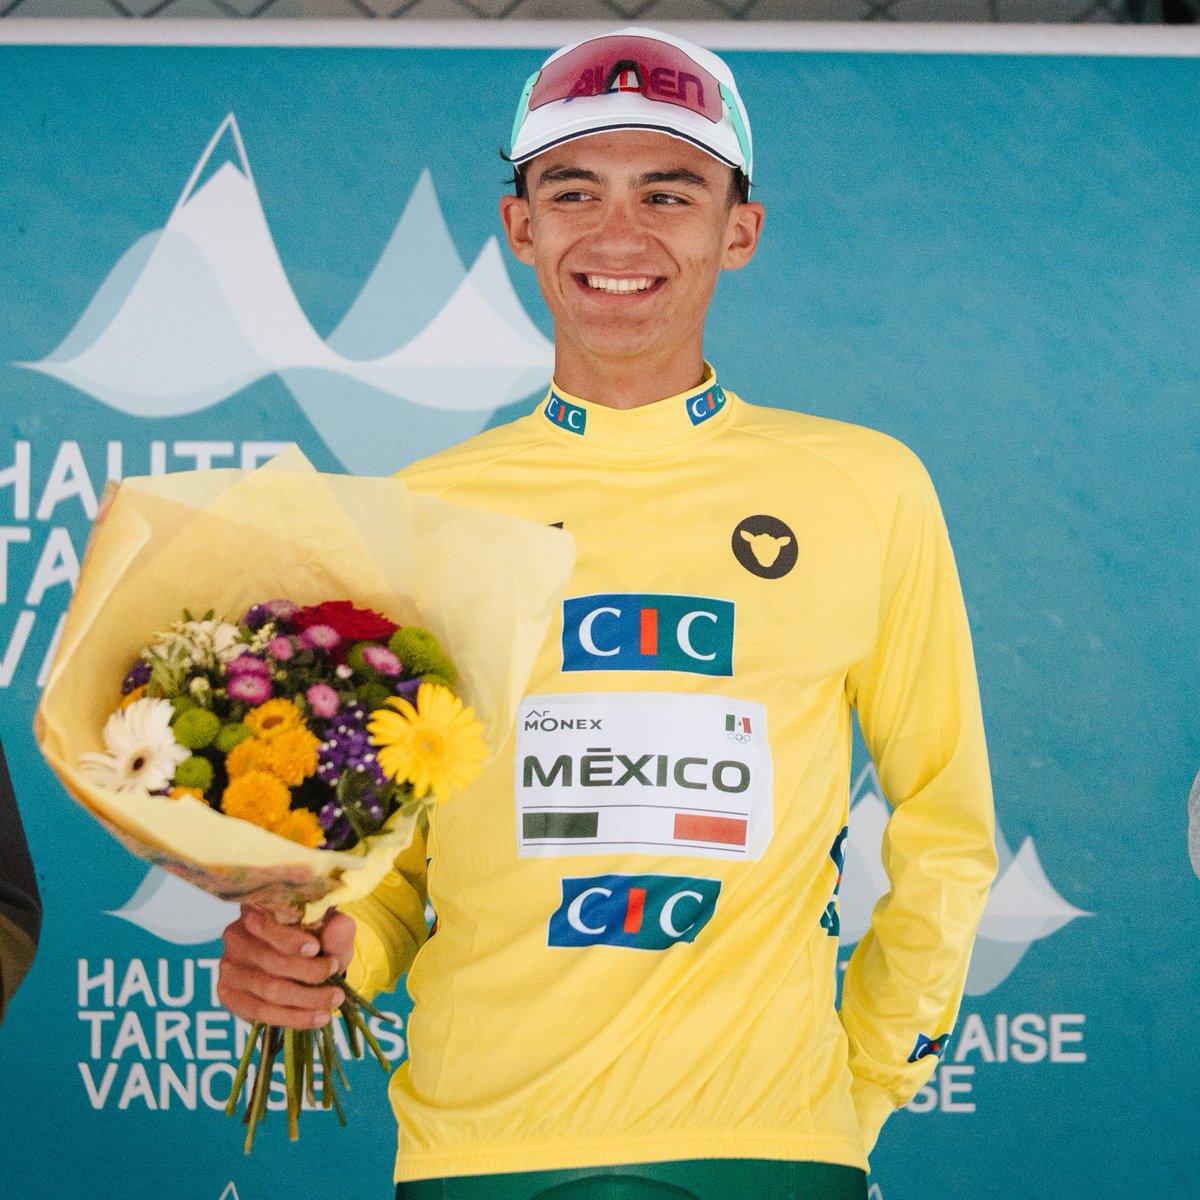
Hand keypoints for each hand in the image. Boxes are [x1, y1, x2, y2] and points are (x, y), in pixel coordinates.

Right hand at [217, 904, 356, 1029]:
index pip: (264, 924)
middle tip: (335, 972)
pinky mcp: (229, 995)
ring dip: (307, 998)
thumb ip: (335, 929)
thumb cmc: (315, 940)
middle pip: (271, 961)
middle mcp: (235, 936)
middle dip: (308, 971)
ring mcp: (228, 967)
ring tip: (335, 998)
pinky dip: (294, 1017)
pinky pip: (262, 1012)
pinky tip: (318, 1017)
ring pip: (269, 989)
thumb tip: (341, 924)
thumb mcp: (330, 932)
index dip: (288, 939)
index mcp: (256, 909)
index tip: (315, 948)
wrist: (303, 966)